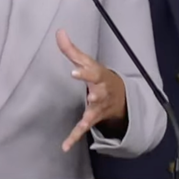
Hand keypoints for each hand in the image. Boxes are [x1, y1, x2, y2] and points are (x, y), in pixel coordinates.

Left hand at [57, 29, 127, 151]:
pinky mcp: (92, 119)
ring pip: (94, 110)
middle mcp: (101, 91)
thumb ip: (71, 49)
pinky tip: (64, 147)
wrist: (120, 97)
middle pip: (98, 90)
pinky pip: (84, 129)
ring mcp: (98, 106)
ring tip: (85, 121)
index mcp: (99, 75)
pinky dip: (74, 137)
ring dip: (90, 114)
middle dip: (94, 91)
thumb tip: (59, 31)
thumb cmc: (98, 76)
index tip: (74, 70)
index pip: (92, 71)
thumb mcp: (87, 63)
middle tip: (88, 91)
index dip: (84, 71)